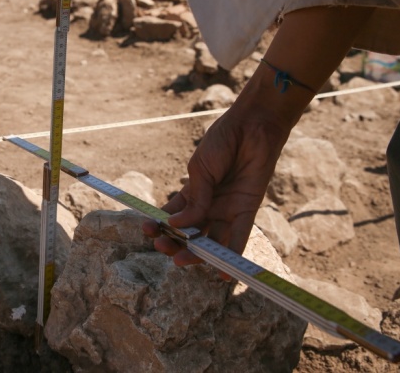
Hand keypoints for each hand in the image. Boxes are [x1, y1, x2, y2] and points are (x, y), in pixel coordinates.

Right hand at [143, 98, 291, 266]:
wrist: (251, 127)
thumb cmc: (222, 142)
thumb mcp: (200, 170)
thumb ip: (194, 199)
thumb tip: (177, 225)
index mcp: (192, 193)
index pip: (173, 216)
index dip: (159, 226)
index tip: (147, 231)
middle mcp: (209, 205)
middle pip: (189, 233)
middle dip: (174, 243)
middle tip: (163, 248)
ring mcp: (227, 210)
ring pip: (210, 240)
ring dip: (196, 253)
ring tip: (182, 259)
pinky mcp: (247, 211)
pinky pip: (238, 238)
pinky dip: (231, 256)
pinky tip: (221, 271)